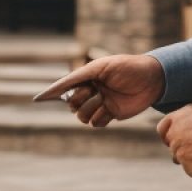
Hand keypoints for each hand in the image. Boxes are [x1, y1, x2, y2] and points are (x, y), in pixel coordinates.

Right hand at [34, 54, 165, 127]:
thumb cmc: (126, 67)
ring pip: (82, 116)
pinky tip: (110, 109)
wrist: (153, 79)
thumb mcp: (100, 67)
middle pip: (71, 104)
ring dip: (91, 109)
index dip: (53, 93)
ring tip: (104, 99)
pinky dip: (101, 117)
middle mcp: (91, 91)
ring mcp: (100, 103)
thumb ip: (78, 75)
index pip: (65, 86)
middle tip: (93, 90)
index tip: (39, 99)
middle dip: (79, 99)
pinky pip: (96, 123)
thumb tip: (57, 86)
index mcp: (87, 77)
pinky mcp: (111, 114)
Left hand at [156, 104, 191, 180]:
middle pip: (172, 146)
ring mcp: (180, 155)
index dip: (168, 133)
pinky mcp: (189, 169)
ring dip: (191, 157)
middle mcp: (173, 138)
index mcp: (176, 120)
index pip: (162, 129)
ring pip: (181, 158)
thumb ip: (188, 116)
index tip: (175, 137)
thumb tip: (187, 121)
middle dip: (183, 146)